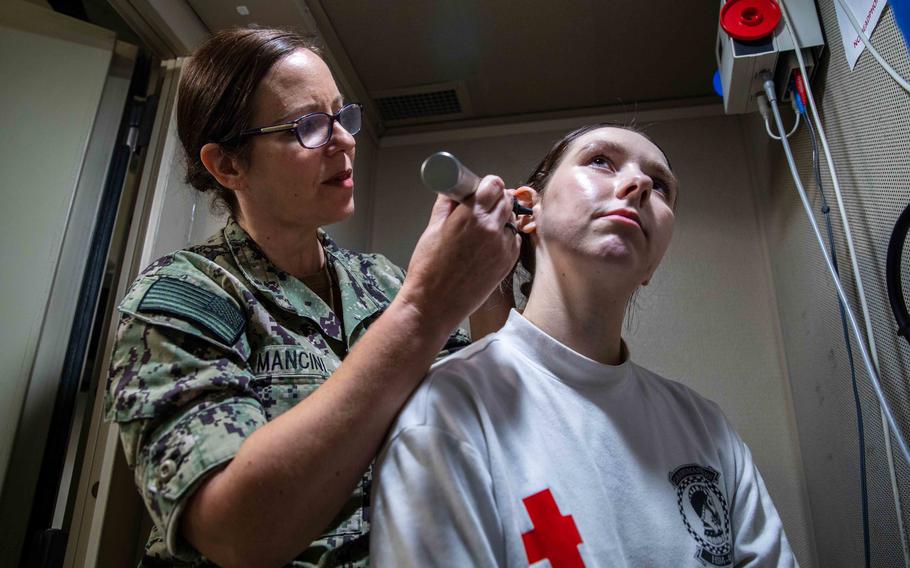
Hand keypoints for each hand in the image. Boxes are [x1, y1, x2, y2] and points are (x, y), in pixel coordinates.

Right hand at [398, 175, 520, 330]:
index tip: (480, 188)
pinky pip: (512, 239)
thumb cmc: (428, 268)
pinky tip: (486, 245)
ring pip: (511, 219)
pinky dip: (504, 236)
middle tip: (480, 207)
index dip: (487, 184)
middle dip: (494, 198)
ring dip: (500, 218)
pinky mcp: (508, 262)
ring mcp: (502, 247)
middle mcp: (492, 229)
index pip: (494, 184)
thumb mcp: (432, 228)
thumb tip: (455, 189)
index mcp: (471, 216)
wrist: (435, 304)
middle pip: (506, 199)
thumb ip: (447, 203)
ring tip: (481, 229)